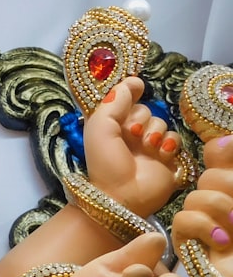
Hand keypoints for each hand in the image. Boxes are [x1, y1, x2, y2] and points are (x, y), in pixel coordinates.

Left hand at [82, 76, 184, 215]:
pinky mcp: (166, 157)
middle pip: (145, 110)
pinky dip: (168, 144)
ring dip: (154, 132)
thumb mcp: (100, 127)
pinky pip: (175, 138)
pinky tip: (160, 154)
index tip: (136, 87)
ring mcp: (148, 145)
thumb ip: (114, 101)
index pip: (124, 100)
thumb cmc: (106, 163)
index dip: (129, 94)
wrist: (123, 196)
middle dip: (141, 119)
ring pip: (161, 122)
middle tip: (131, 133)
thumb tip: (133, 80)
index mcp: (109, 125)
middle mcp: (128, 133)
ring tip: (146, 147)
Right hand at [172, 135, 232, 276]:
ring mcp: (204, 221)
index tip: (232, 148)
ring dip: (219, 209)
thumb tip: (224, 140)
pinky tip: (222, 241)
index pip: (220, 152)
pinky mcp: (188, 242)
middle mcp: (222, 200)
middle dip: (229, 186)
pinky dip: (203, 227)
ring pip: (195, 197)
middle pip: (208, 175)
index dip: (225, 150)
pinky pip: (183, 219)